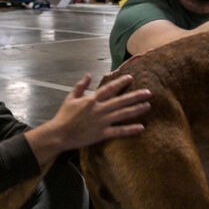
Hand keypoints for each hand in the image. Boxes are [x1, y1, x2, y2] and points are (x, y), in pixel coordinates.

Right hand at [25, 74, 150, 166]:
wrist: (59, 134)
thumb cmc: (64, 116)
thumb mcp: (70, 98)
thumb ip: (80, 86)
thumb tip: (89, 75)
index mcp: (91, 100)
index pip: (109, 88)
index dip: (120, 82)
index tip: (131, 77)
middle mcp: (99, 109)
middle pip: (121, 100)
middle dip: (136, 96)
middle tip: (149, 92)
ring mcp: (101, 121)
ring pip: (123, 114)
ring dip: (136, 109)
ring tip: (148, 106)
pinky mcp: (102, 133)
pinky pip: (119, 131)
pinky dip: (130, 129)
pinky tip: (141, 127)